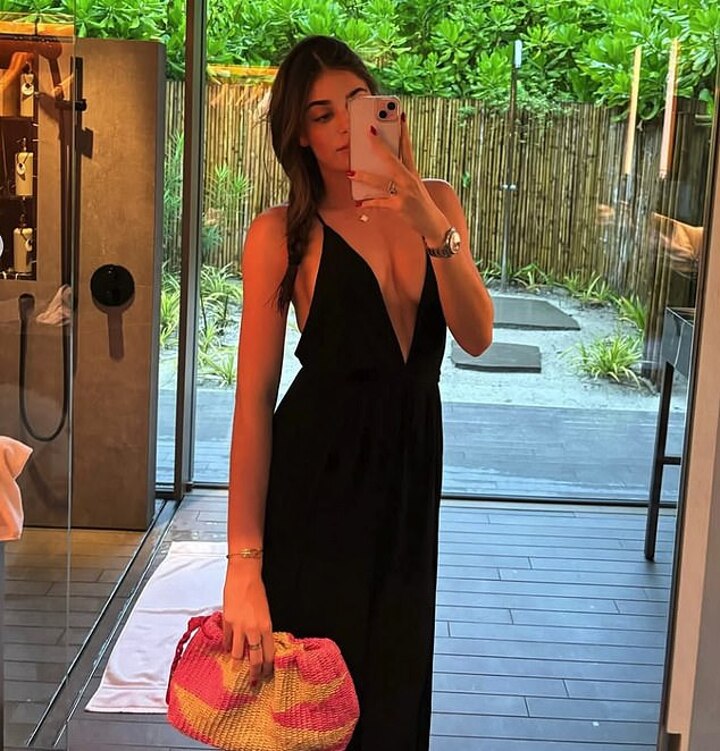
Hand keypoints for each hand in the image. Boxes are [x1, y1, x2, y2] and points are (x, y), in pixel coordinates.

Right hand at [222, 562, 274, 684]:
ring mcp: (238, 627)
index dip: (268, 667)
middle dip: (254, 673)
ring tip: (237, 670)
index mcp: (266, 626)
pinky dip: (227, 647)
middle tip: (253, 682)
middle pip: (254, 659)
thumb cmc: (257, 591)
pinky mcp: (226, 623)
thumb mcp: (265, 612)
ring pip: (237, 654)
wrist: (244, 576)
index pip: (269, 654)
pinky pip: (226, 641)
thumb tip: (259, 645)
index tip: (266, 675)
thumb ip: (262, 629)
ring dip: (238, 663)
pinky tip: (227, 651)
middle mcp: (253, 630)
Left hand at [348, 113, 448, 241]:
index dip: (404, 132)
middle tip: (369, 131)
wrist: (433, 224)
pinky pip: (381, 203)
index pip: (408, 148)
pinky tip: (359, 203)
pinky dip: (369, 203)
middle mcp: (410, 179)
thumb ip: (400, 177)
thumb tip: (379, 170)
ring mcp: (405, 193)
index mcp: (413, 172)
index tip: (401, 115)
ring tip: (351, 173)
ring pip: (382, 181)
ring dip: (365, 177)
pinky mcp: (400, 206)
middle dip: (380, 145)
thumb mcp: (414, 187)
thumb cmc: (420, 205)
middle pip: (392, 159)